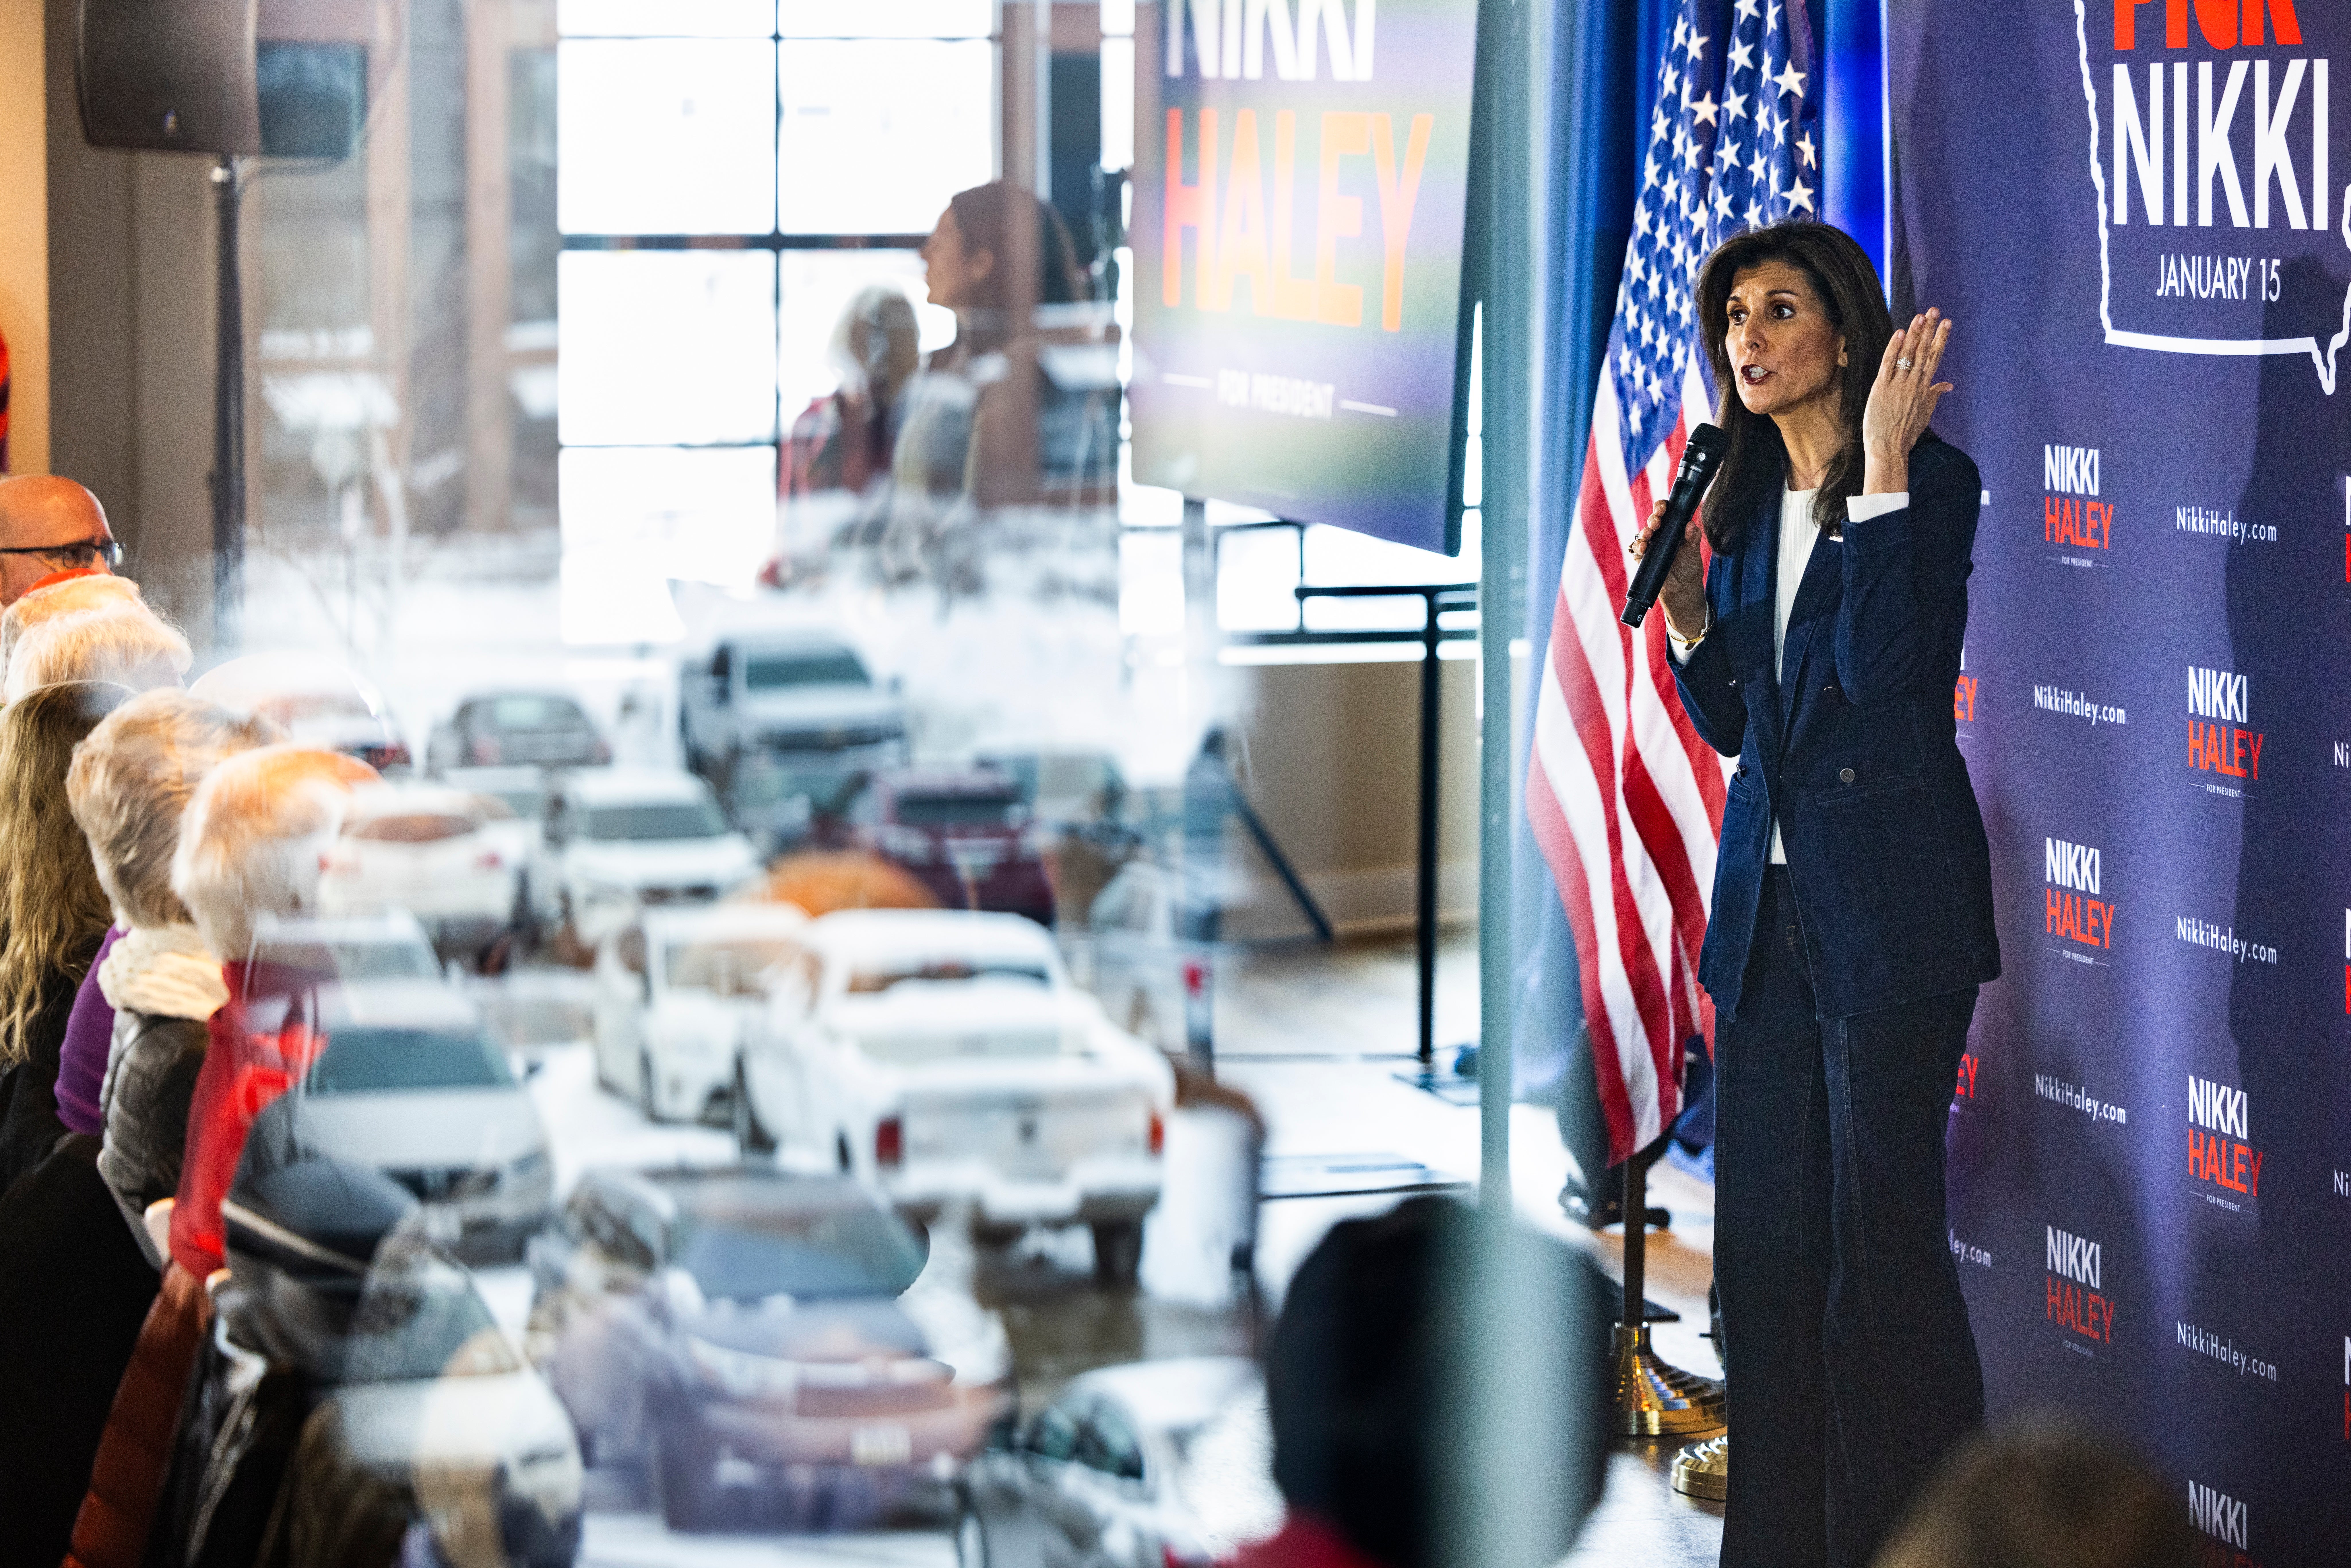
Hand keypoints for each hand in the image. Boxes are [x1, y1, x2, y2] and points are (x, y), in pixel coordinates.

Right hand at [1630, 498, 1706, 638]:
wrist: (1682, 588)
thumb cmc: (1689, 566)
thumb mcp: (1693, 551)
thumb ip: (1693, 537)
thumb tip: (1691, 524)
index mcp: (1673, 528)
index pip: (1665, 511)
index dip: (1661, 506)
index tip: (1663, 508)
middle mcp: (1660, 534)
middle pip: (1652, 520)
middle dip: (1653, 518)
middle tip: (1657, 521)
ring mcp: (1650, 545)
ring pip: (1643, 533)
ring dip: (1644, 532)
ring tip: (1648, 535)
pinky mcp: (1642, 557)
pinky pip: (1636, 548)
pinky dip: (1637, 546)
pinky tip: (1643, 548)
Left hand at [1860, 309, 1952, 492]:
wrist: (1889, 448)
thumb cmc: (1906, 432)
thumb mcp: (1925, 413)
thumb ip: (1935, 394)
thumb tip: (1948, 385)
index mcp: (1925, 388)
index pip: (1935, 358)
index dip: (1940, 339)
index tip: (1946, 323)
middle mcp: (1914, 384)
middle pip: (1923, 352)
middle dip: (1929, 330)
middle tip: (1934, 311)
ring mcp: (1898, 385)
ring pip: (1908, 355)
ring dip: (1914, 334)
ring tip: (1920, 317)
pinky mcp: (1881, 388)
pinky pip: (1888, 365)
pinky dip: (1894, 349)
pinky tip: (1899, 334)